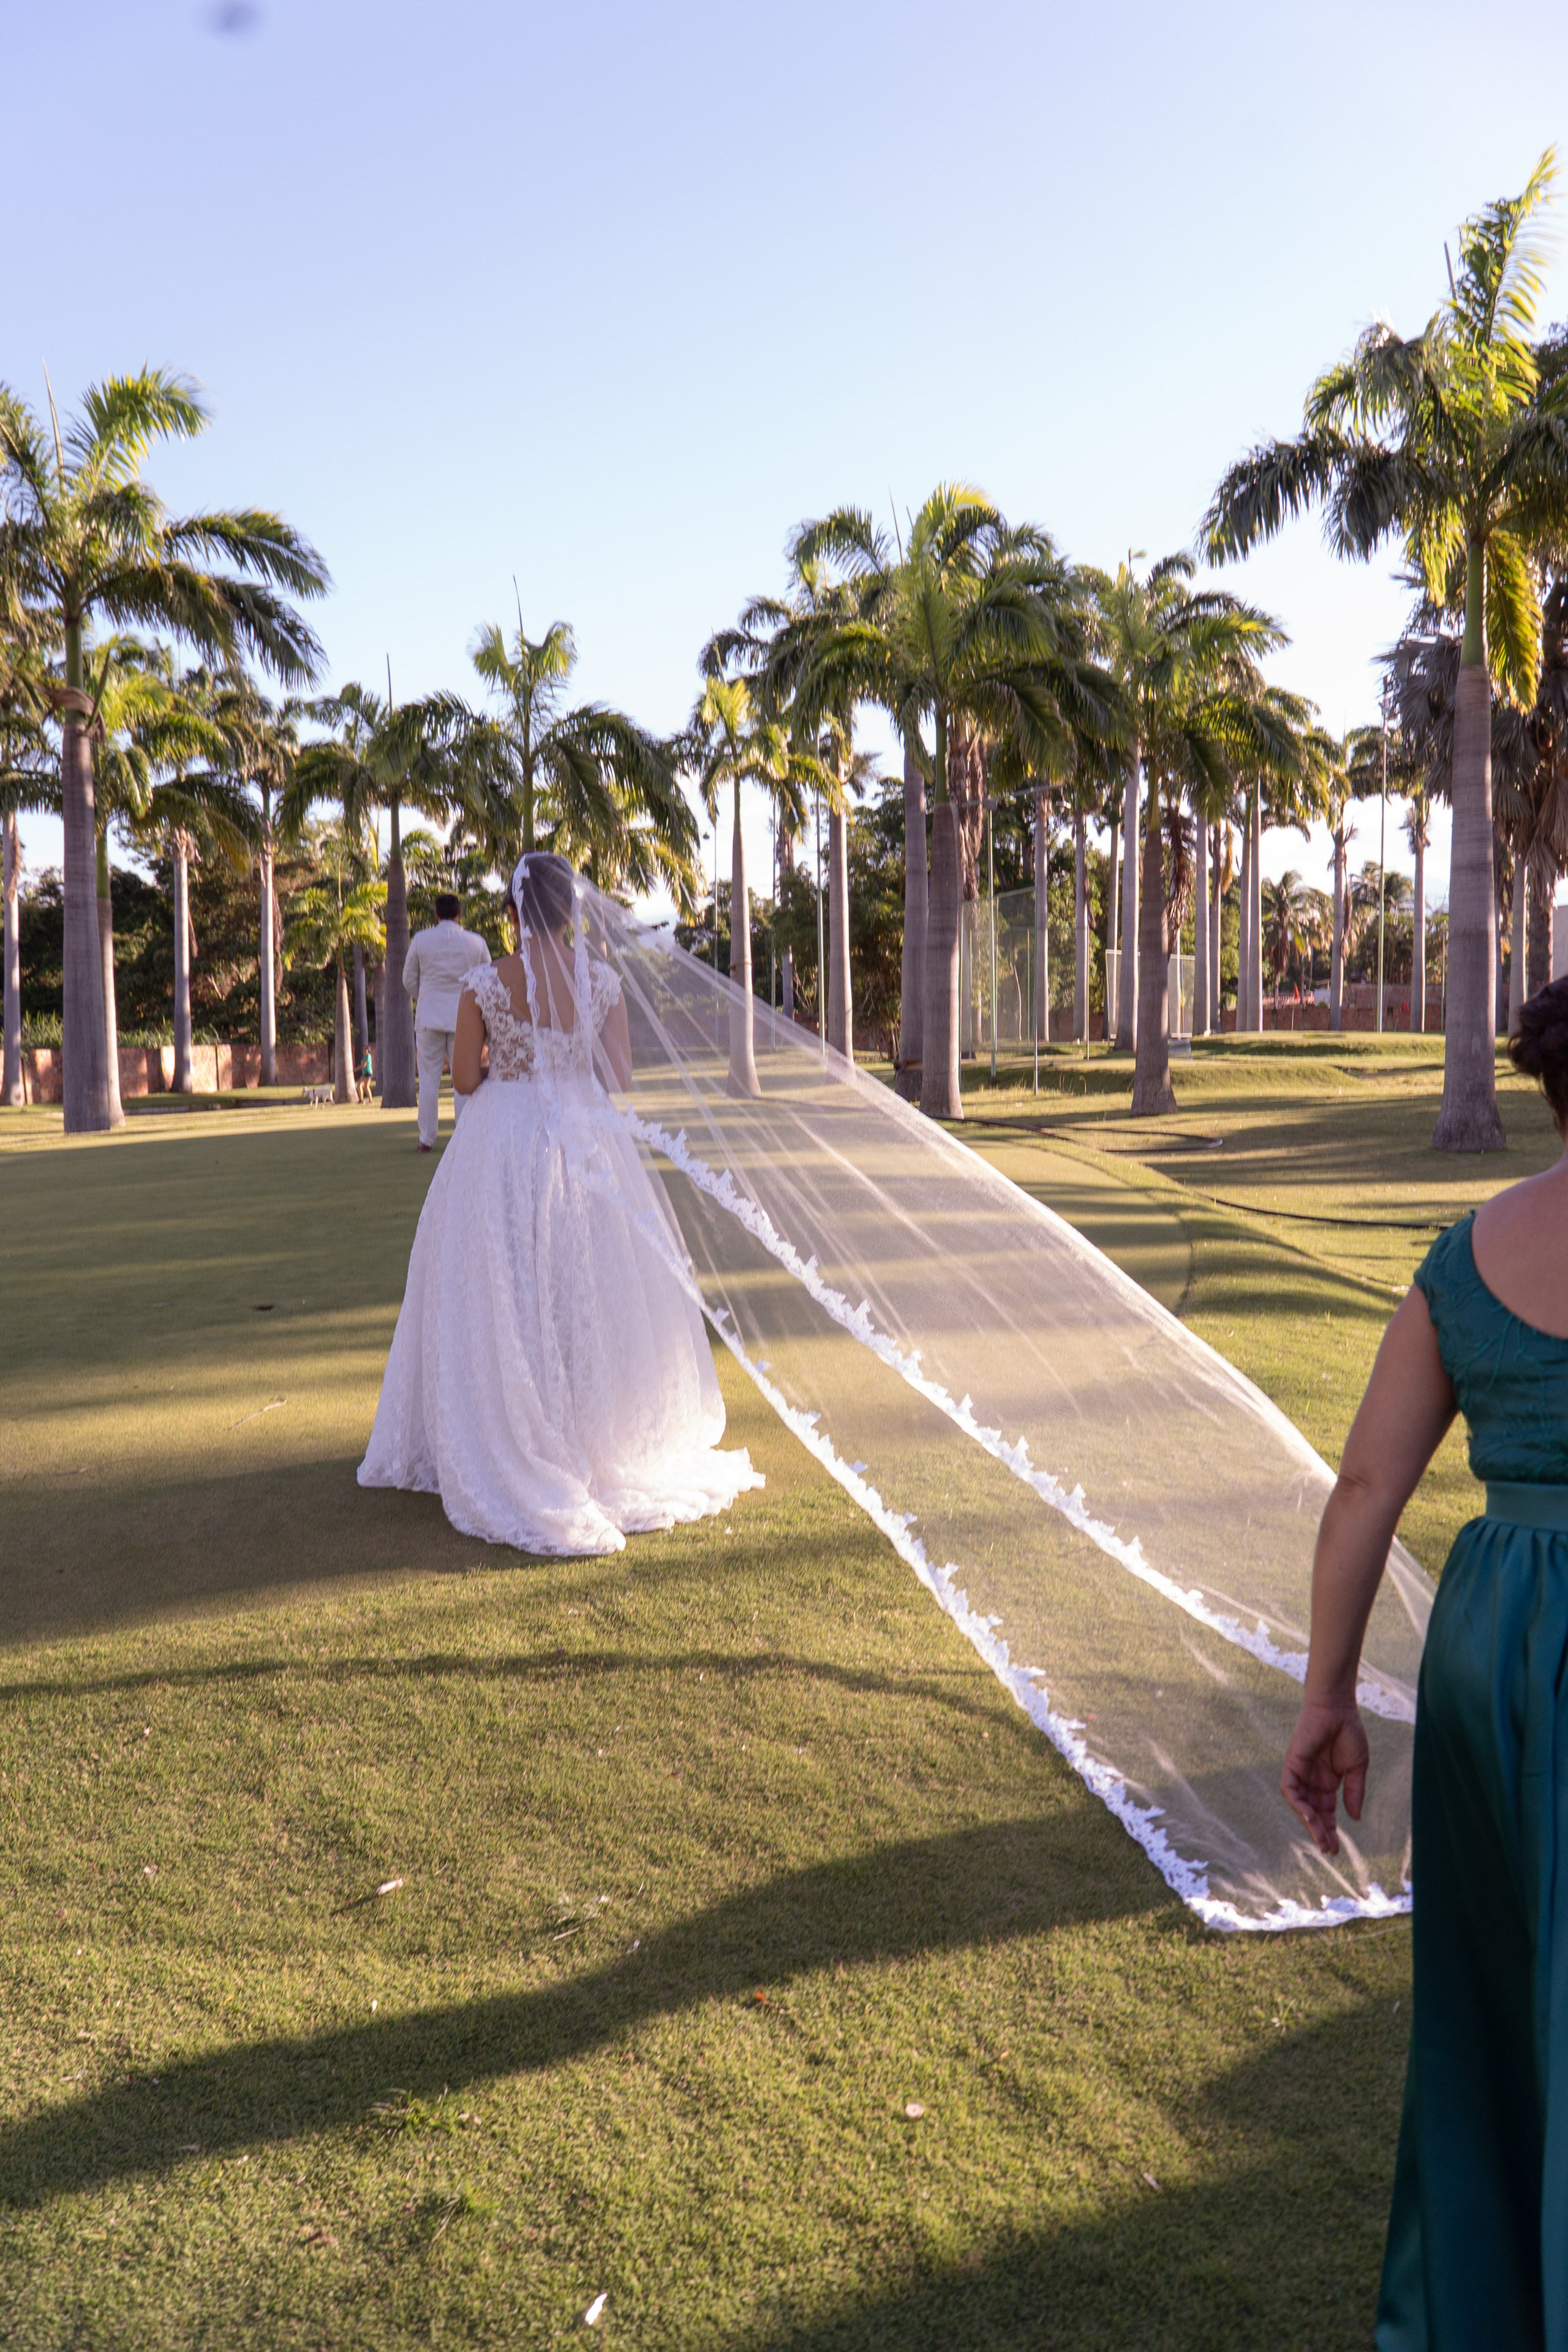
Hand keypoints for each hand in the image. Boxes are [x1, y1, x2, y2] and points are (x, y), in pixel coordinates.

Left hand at [1281, 1697, 1368, 1857]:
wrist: (1338, 1708)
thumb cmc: (1349, 1732)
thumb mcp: (1357, 1768)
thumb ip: (1355, 1792)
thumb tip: (1354, 1819)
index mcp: (1328, 1782)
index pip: (1326, 1812)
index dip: (1330, 1830)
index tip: (1336, 1849)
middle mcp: (1312, 1780)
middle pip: (1313, 1813)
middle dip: (1320, 1832)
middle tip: (1330, 1850)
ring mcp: (1301, 1772)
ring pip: (1300, 1805)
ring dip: (1310, 1823)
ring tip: (1322, 1839)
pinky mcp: (1292, 1763)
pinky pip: (1290, 1789)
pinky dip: (1297, 1803)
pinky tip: (1310, 1816)